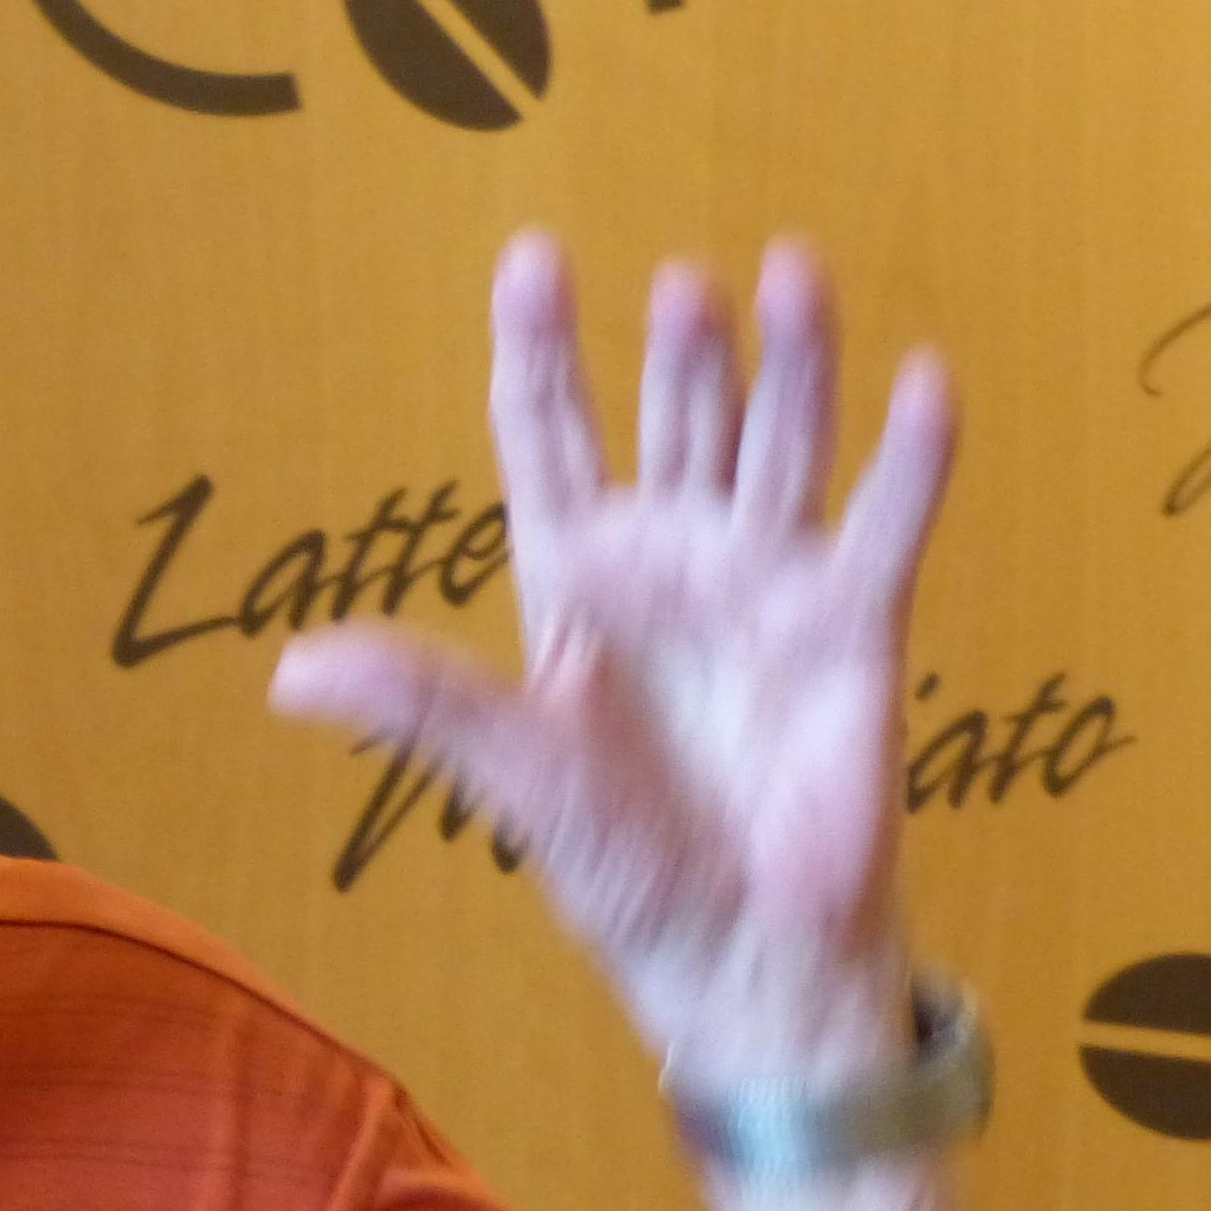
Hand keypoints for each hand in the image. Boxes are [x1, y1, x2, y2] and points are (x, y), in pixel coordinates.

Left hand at [270, 233, 951, 1081]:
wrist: (738, 954)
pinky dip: (909, 457)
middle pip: (676, 422)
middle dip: (678, 352)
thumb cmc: (621, 868)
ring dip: (791, 363)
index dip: (542, 352)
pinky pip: (885, 525)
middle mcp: (674, 565)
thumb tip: (287, 671)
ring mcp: (768, 586)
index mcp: (578, 584)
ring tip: (786, 273)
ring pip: (780, 445)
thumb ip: (418, 705)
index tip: (533, 256)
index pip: (552, 440)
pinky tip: (922, 378)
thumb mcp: (510, 774)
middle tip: (682, 282)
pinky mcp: (855, 630)